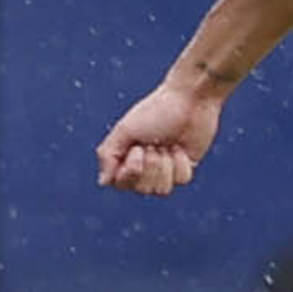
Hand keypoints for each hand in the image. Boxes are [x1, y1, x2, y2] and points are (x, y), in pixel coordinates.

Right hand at [97, 81, 222, 194]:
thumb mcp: (125, 130)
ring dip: (165, 166)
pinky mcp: (185, 167)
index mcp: (126, 156)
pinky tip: (181, 148)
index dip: (130, 171)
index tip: (137, 148)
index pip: (120, 184)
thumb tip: (103, 182)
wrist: (189, 101)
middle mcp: (145, 166)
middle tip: (155, 143)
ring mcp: (165, 168)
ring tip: (168, 145)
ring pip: (162, 191)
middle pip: (142, 189)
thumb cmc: (155, 111)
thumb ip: (108, 155)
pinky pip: (181, 181)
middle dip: (150, 166)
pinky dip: (181, 163)